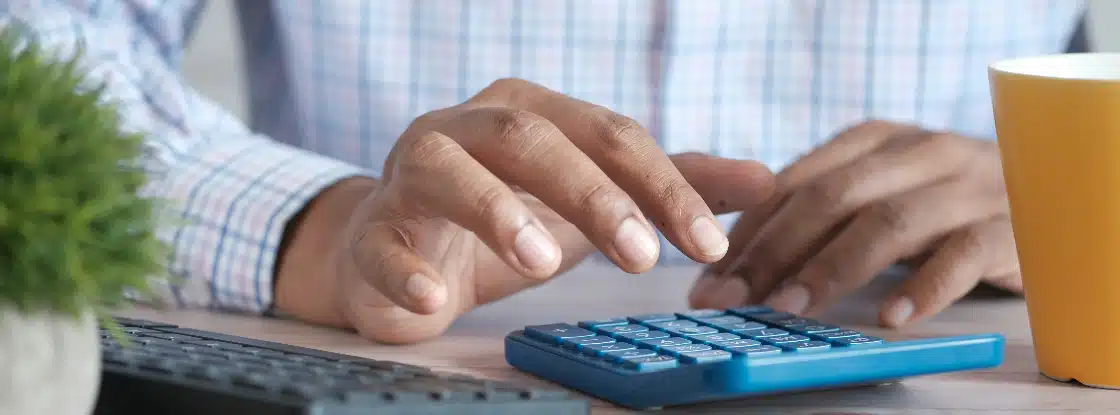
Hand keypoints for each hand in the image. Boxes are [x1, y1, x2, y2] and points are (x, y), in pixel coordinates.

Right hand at [276, 79, 775, 343]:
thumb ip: (670, 186)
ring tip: (542, 260)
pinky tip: (435, 299)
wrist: (401, 249)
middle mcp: (469, 128)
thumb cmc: (504, 216)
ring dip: (496, 211)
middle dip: (592, 194)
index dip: (662, 185)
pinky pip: (381, 244)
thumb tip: (766, 179)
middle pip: (532, 138)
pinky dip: (406, 271)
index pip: (608, 134)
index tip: (708, 242)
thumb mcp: (592, 199)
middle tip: (642, 256)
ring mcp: (412, 175)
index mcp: (531, 112)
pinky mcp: (373, 231)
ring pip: (449, 170)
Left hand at [689, 120, 1020, 326]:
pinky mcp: (1008, 226)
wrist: (1050, 189)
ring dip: (832, 268)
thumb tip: (732, 258)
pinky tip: (890, 317)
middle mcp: (917, 153)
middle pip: (831, 198)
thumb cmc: (940, 203)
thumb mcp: (877, 192)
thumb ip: (816, 212)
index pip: (794, 182)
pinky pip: (963, 255)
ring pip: (888, 223)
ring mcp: (965, 187)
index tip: (709, 278)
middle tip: (733, 297)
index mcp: (874, 140)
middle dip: (772, 250)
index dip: (747, 232)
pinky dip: (924, 287)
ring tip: (791, 308)